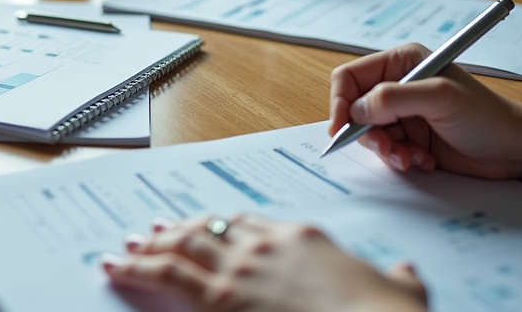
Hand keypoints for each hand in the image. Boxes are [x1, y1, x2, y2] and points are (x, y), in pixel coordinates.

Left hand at [103, 215, 426, 311]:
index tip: (208, 225)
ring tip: (129, 245)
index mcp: (302, 239)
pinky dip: (134, 268)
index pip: (249, 223)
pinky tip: (116, 266)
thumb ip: (398, 279)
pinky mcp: (221, 298)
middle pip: (208, 229)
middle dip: (178, 229)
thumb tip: (405, 273)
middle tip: (155, 229)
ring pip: (181, 246)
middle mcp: (264, 246)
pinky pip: (166, 276)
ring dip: (150, 244)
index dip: (222, 224)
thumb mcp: (401, 291)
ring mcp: (241, 268)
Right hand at [329, 43, 521, 178]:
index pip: (350, 77)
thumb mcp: (439, 98)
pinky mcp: (408, 136)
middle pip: (354, 109)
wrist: (512, 148)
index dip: (340, 102)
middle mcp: (398, 85)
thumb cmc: (486, 116)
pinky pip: (385, 149)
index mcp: (401, 62)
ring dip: (386, 150)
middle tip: (387, 148)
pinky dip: (399, 158)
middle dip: (367, 134)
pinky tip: (422, 159)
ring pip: (368, 134)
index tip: (342, 128)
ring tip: (411, 156)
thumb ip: (392, 99)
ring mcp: (402, 112)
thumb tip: (355, 110)